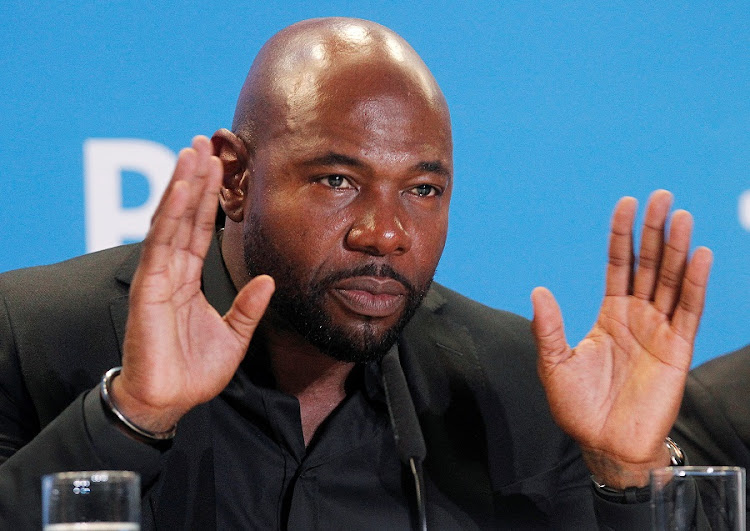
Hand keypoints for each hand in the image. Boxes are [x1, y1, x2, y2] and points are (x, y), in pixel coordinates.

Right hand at [111, 136, 273, 432]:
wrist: (170, 399)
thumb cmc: (195, 371)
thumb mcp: (234, 336)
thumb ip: (248, 308)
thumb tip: (268, 281)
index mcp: (188, 279)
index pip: (198, 228)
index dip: (208, 198)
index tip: (218, 167)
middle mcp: (171, 271)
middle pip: (184, 216)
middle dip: (194, 179)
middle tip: (204, 142)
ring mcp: (158, 277)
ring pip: (170, 221)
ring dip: (181, 186)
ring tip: (192, 152)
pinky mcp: (148, 288)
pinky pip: (160, 245)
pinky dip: (169, 215)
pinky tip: (179, 190)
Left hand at [532, 190, 711, 487]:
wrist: (604, 444)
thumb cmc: (577, 406)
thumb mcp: (554, 363)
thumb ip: (549, 327)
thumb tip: (538, 290)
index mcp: (609, 314)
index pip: (618, 264)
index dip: (621, 235)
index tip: (625, 203)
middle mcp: (637, 315)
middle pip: (648, 264)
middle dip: (652, 230)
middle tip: (660, 196)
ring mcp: (659, 330)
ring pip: (671, 280)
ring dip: (676, 248)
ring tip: (679, 216)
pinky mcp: (678, 349)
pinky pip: (689, 310)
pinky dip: (695, 283)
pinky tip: (699, 255)